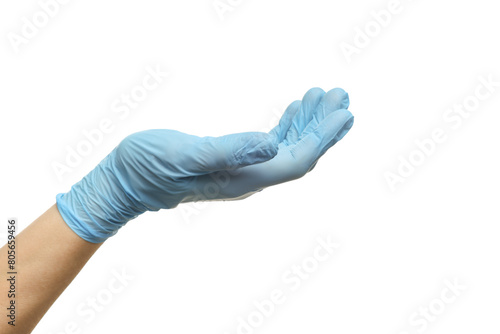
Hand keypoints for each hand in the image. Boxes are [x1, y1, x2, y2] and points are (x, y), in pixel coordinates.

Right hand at [56, 88, 353, 242]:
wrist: (126, 181)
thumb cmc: (150, 168)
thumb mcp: (188, 154)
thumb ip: (231, 150)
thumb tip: (272, 145)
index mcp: (244, 177)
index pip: (296, 160)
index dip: (322, 136)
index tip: (343, 111)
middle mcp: (250, 177)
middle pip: (298, 153)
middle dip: (322, 126)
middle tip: (341, 97)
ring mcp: (242, 170)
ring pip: (287, 148)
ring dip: (307, 123)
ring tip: (324, 97)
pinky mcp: (231, 160)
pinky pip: (270, 144)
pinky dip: (286, 125)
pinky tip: (294, 111)